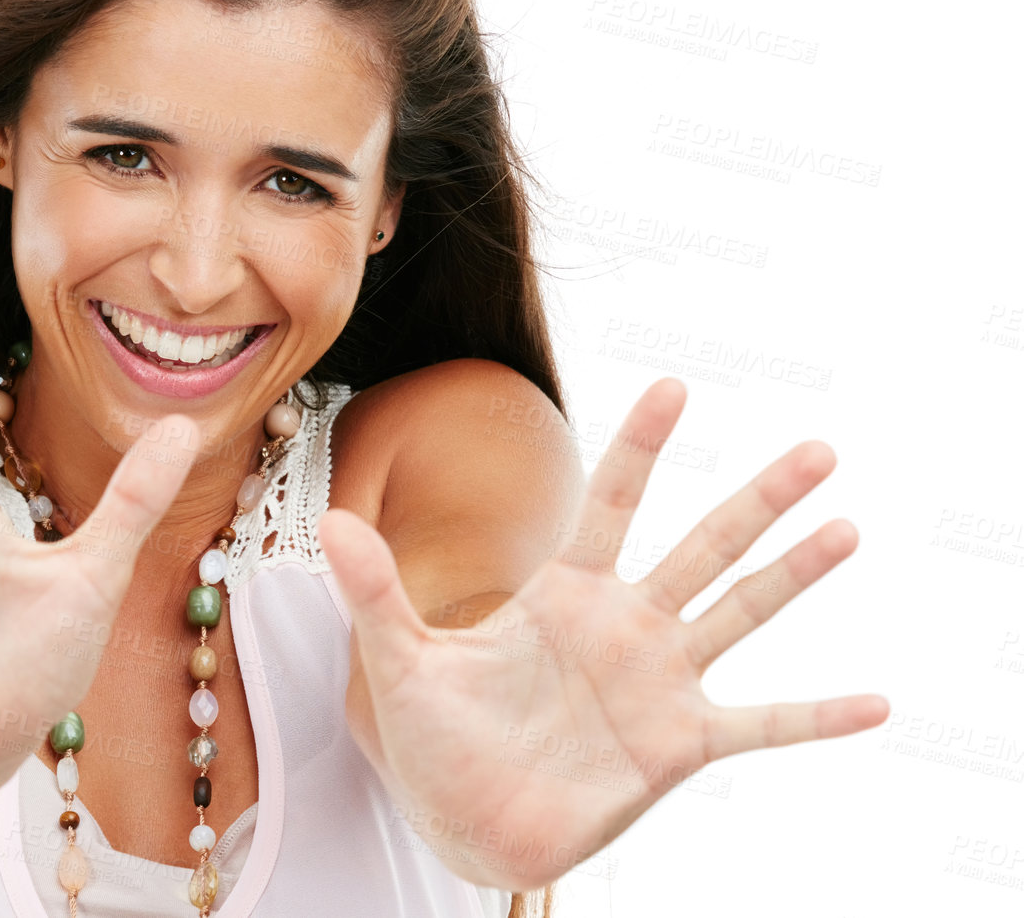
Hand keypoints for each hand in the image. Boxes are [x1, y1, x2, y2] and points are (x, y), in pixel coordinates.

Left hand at [317, 377, 888, 889]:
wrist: (464, 823)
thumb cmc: (435, 739)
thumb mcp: (400, 661)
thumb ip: (374, 592)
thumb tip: (332, 522)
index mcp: (563, 594)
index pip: (610, 504)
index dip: (639, 447)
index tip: (672, 384)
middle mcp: (624, 625)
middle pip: (701, 547)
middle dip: (757, 498)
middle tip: (817, 449)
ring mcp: (658, 683)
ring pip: (738, 614)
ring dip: (793, 576)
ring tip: (847, 527)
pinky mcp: (677, 747)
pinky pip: (759, 726)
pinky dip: (816, 718)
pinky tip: (877, 703)